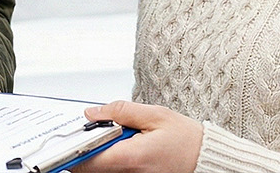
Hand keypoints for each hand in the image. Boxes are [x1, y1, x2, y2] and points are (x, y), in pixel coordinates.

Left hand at [73, 101, 202, 172]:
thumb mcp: (155, 115)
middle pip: (90, 168)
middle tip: (93, 132)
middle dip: (86, 149)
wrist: (208, 159)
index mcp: (131, 158)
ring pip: (101, 171)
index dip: (73, 149)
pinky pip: (114, 172)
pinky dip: (110, 160)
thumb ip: (120, 112)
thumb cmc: (188, 140)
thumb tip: (93, 113)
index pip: (87, 161)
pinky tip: (120, 146)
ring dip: (99, 154)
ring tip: (113, 137)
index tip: (71, 137)